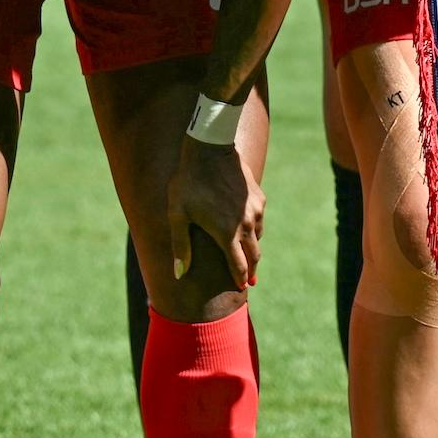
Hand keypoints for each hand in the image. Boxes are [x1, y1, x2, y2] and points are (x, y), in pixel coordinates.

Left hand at [164, 137, 264, 293]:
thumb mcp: (178, 215)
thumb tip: (179, 274)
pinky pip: (259, 219)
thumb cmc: (189, 182)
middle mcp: (246, 225)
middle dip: (251, 269)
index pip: (238, 265)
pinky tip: (246, 227)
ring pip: (258, 237)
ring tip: (247, 253)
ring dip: (253, 248)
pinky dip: (254, 228)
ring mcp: (255, 210)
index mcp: (226, 233)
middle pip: (254, 255)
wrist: (210, 149)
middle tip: (249, 279)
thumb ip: (180, 246)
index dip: (240, 279)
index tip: (241, 288)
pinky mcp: (258, 197)